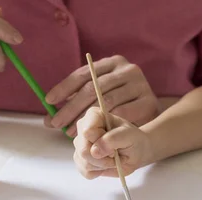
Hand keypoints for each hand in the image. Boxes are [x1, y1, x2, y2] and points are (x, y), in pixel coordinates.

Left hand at [45, 55, 159, 136]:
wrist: (152, 114)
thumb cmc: (122, 104)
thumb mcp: (102, 95)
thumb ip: (80, 98)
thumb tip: (50, 112)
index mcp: (113, 62)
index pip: (84, 73)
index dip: (64, 87)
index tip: (48, 101)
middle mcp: (128, 69)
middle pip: (93, 88)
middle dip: (71, 107)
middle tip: (55, 122)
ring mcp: (140, 84)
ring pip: (106, 102)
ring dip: (85, 119)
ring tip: (70, 131)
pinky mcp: (149, 102)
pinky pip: (122, 114)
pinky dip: (105, 125)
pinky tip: (93, 134)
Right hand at [73, 107, 153, 178]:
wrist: (135, 151)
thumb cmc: (132, 139)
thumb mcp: (128, 135)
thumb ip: (112, 139)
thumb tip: (94, 151)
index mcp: (93, 116)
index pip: (88, 131)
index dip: (102, 142)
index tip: (115, 143)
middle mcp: (83, 129)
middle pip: (84, 150)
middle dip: (103, 158)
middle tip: (116, 154)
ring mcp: (80, 145)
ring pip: (85, 163)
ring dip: (103, 165)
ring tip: (113, 159)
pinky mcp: (80, 160)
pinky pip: (85, 171)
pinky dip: (99, 171)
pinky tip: (106, 164)